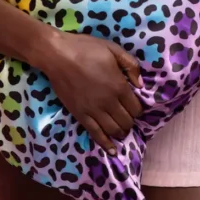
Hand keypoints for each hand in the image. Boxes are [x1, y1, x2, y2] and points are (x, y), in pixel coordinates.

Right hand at [37, 29, 143, 155]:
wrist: (58, 55)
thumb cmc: (86, 49)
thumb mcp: (113, 49)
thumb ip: (130, 65)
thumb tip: (141, 85)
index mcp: (119, 85)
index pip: (136, 108)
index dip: (138, 109)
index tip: (135, 106)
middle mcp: (109, 102)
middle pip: (126, 121)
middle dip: (130, 121)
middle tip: (128, 117)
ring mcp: (94, 111)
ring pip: (114, 130)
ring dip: (121, 132)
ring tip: (121, 129)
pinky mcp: (80, 115)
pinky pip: (96, 134)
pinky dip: (106, 144)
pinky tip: (112, 150)